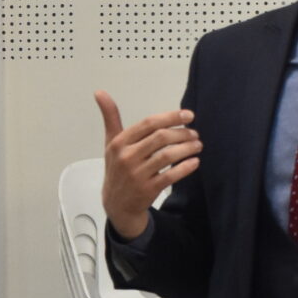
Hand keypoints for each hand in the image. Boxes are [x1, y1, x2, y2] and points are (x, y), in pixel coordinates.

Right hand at [95, 93, 201, 238]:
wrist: (116, 204)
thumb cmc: (117, 168)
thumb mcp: (111, 142)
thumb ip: (110, 117)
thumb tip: (99, 92)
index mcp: (119, 143)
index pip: (149, 124)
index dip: (171, 117)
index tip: (188, 115)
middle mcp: (126, 157)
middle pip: (161, 138)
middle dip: (182, 133)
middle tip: (194, 133)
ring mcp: (137, 174)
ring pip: (168, 156)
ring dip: (187, 148)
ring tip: (197, 145)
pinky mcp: (147, 190)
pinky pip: (171, 175)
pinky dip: (185, 167)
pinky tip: (195, 162)